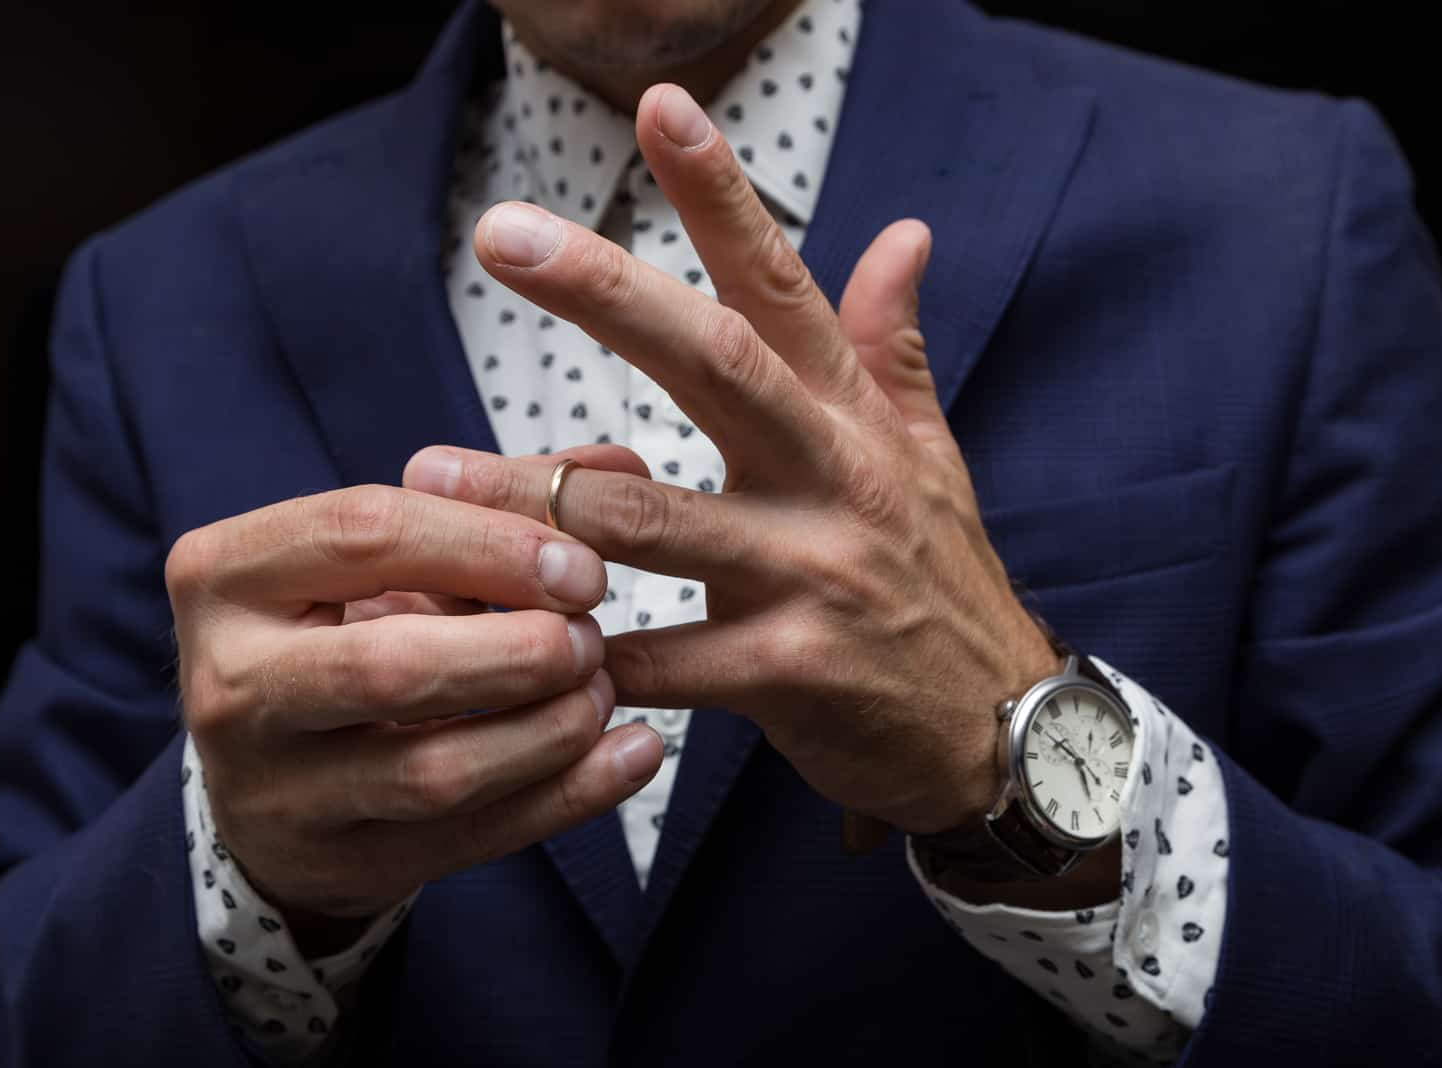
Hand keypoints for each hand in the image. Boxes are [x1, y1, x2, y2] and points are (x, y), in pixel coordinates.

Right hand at [166, 472, 663, 947]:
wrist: (269, 780)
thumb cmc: (340, 634)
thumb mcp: (384, 560)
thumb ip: (494, 507)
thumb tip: (617, 463)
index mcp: (228, 574)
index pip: (365, 533)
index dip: (491, 544)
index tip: (582, 566)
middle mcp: (231, 684)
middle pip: (391, 666)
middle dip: (518, 650)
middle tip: (589, 637)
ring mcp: (275, 790)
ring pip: (434, 770)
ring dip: (548, 729)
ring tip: (601, 691)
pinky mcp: (338, 865)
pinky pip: (471, 839)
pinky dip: (568, 796)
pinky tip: (629, 755)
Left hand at [405, 84, 1060, 837]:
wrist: (1007, 731)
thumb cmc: (942, 580)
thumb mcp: (931, 457)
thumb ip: (892, 346)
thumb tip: (902, 229)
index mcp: (855, 419)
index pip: (784, 286)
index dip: (724, 196)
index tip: (659, 107)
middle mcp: (836, 478)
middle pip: (717, 364)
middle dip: (608, 294)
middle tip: (505, 233)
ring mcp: (816, 575)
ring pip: (654, 520)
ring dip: (538, 500)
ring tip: (435, 476)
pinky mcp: (794, 673)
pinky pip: (665, 659)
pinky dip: (585, 656)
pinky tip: (511, 642)